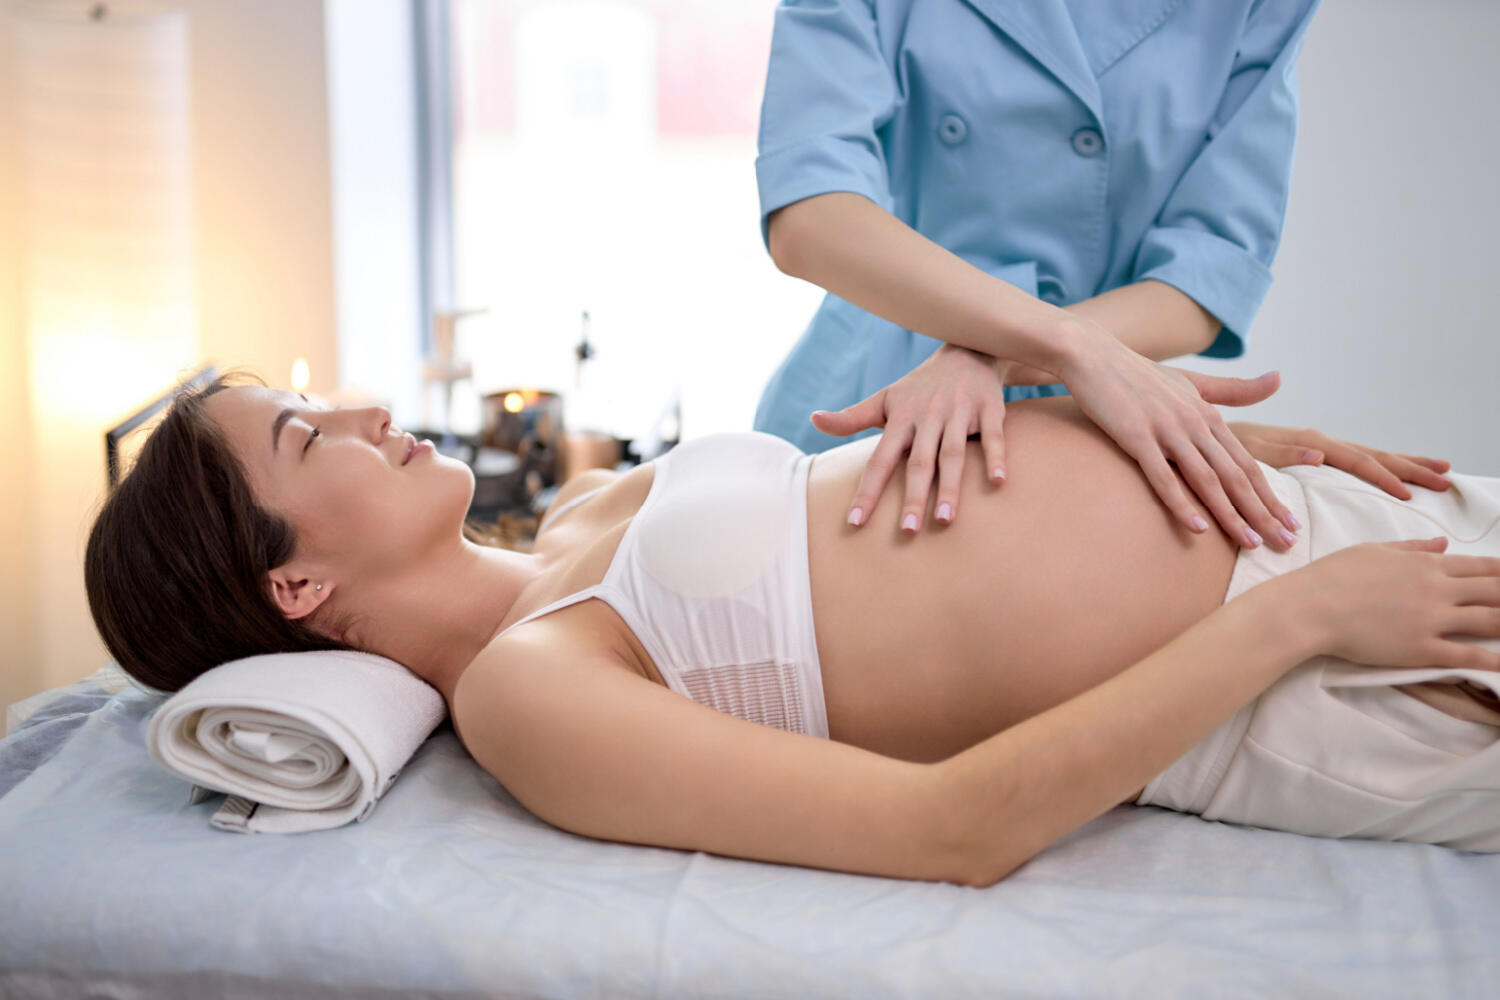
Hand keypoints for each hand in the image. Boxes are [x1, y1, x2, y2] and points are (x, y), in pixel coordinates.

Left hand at [810, 343, 1005, 532]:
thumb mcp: (884, 399)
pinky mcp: (989, 409)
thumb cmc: (920, 386)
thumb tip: (814, 420)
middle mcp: (928, 417)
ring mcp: (958, 413)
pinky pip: (992, 437)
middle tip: (907, 532)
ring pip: (953, 455)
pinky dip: (995, 457)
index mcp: (900, 420)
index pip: (879, 460)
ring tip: (946, 520)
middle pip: (918, 464)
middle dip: (913, 498)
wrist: (967, 349)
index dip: (868, 491)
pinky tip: (998, 482)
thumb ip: (851, 417)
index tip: (855, 522)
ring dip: (951, 487)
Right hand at [1054, 319, 1301, 550]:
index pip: (1247, 463)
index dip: (1271, 495)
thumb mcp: (1191, 380)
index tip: (1290, 522)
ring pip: (1207, 479)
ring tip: (1251, 542)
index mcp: (1208, 415)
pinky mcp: (1137, 437)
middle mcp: (1194, 423)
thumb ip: (1234, 389)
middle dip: (1263, 511)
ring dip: (1231, 513)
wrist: (1094, 356)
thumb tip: (1278, 379)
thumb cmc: (1139, 373)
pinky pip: (1163, 477)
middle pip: (1235, 475)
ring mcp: (1167, 430)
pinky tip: (1198, 528)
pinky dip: (1182, 503)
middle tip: (1285, 541)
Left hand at [1225, 421, 1452, 499]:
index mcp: (1302, 441)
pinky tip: (1392, 479)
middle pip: (1368, 456)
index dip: (1383, 474)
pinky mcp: (1302, 458)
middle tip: (1445, 479)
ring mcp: (1308, 450)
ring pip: (1361, 458)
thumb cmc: (1213, 445)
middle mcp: (1310, 444)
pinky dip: (1372, 469)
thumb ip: (1278, 453)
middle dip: (1406, 468)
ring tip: (1437, 474)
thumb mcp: (1242, 448)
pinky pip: (1345, 465)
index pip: (1354, 458)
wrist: (1190, 437)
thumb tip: (1320, 454)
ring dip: (1398, 466)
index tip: (1410, 492)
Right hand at [1285, 537, 1499, 670]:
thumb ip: (1413, 548)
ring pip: (1490, 621)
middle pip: (1495, 592)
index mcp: (1426, 564)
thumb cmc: (1334, 575)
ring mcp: (1431, 620)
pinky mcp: (1421, 649)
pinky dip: (1493, 660)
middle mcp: (1437, 589)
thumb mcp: (1374, 550)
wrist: (1309, 607)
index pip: (1484, 567)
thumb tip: (1443, 544)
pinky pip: (1467, 656)